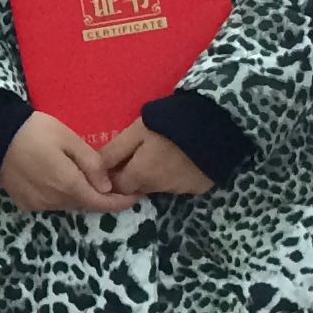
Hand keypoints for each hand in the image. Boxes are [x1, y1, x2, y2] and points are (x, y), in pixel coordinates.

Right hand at [0, 112, 139, 213]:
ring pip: (68, 204)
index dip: (119, 203)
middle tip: (112, 183)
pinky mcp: (25, 204)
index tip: (134, 198)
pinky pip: (51, 203)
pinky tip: (58, 179)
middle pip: (84, 204)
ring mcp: (38, 204)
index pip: (100, 203)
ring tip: (84, 178)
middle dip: (100, 196)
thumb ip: (91, 163)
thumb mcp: (69, 139)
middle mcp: (54, 200)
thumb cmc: (36, 131)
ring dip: (79, 195)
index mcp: (68, 184)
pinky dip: (60, 195)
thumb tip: (107, 187)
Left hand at [96, 118, 213, 197]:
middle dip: (135, 174)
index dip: (115, 175)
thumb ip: (114, 152)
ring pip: (160, 186)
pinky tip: (183, 156)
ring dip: (156, 173)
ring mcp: (182, 189)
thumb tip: (97, 171)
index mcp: (141, 176)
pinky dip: (177, 173)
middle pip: (139, 187)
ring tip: (164, 150)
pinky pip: (181, 183)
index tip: (118, 161)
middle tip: (142, 150)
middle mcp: (159, 189)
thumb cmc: (169, 123)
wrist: (216, 122)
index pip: (118, 188)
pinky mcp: (200, 186)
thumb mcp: (136, 131)